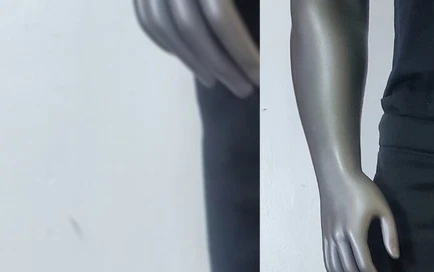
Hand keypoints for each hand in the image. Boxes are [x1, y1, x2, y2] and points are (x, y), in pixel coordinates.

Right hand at [134, 0, 258, 96]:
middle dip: (220, 65)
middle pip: (190, 27)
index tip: (258, 77)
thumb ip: (256, 4)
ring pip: (165, 26)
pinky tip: (189, 59)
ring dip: (192, 61)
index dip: (240, 52)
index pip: (219, 18)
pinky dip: (166, 43)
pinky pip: (147, 17)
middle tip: (243, 89)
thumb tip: (274, 34)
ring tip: (215, 81)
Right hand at [320, 173, 399, 271]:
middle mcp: (338, 237)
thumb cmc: (363, 189)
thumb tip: (394, 256)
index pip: (365, 266)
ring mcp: (328, 237)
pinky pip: (328, 262)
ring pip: (336, 270)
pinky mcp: (324, 235)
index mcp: (354, 231)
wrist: (336, 174)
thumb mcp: (383, 207)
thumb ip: (390, 232)